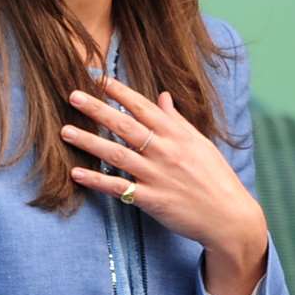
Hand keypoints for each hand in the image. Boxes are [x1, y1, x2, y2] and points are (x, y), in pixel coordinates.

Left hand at [62, 79, 268, 294]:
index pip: (144, 107)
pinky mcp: (151, 200)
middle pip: (126, 126)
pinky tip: (76, 173)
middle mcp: (166, 151)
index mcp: (178, 135)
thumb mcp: (200, 143)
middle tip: (73, 95)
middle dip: (98, 109)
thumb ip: (177, 120)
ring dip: (89, 141)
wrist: (229, 215)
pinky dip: (96, 180)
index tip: (99, 79)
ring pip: (117, 154)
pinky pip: (119, 188)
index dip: (121, 92)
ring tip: (65, 131)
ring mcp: (157, 175)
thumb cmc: (215, 177)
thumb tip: (163, 96)